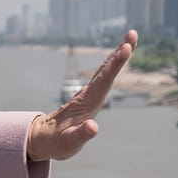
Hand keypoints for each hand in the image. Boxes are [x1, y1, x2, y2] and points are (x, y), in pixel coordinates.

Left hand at [27, 30, 137, 161]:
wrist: (43, 139)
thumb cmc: (57, 143)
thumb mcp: (69, 144)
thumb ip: (81, 135)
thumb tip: (94, 127)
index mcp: (86, 103)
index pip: (103, 81)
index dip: (115, 64)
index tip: (125, 48)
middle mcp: (88, 95)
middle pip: (105, 70)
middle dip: (119, 52)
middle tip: (133, 33)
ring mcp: (88, 95)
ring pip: (104, 71)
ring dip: (117, 55)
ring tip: (130, 40)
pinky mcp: (88, 97)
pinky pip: (103, 77)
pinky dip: (112, 65)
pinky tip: (117, 58)